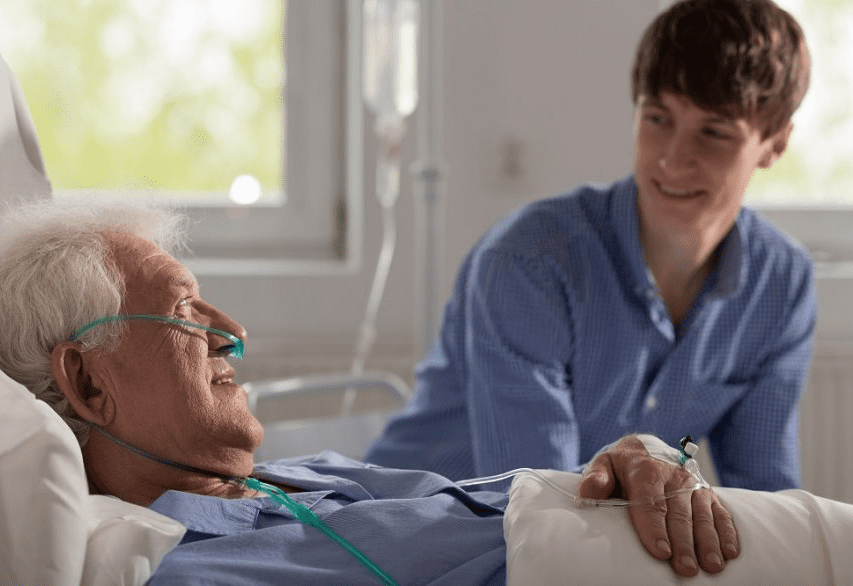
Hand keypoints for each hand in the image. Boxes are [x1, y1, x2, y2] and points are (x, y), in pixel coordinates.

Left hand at [578, 436, 738, 576]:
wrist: (646, 449)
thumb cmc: (622, 465)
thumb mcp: (604, 464)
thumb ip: (596, 477)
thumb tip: (590, 491)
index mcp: (646, 468)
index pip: (650, 501)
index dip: (654, 528)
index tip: (660, 552)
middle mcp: (674, 475)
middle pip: (679, 513)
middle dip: (683, 543)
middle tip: (685, 568)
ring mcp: (693, 485)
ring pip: (703, 515)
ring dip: (709, 542)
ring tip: (711, 566)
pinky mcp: (707, 493)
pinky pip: (720, 512)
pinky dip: (727, 531)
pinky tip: (730, 552)